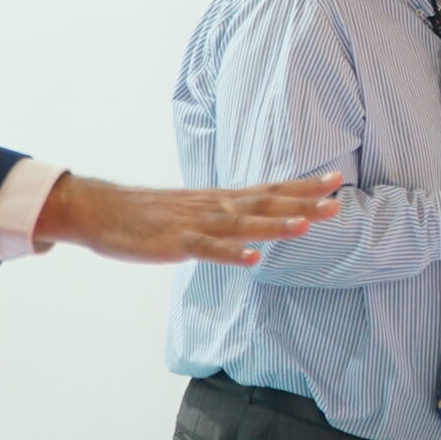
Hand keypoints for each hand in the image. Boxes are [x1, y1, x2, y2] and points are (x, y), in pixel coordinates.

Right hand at [35, 173, 342, 265]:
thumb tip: (258, 221)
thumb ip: (228, 215)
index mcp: (222, 200)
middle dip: (303, 203)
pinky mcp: (176, 243)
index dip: (304, 187)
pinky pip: (208, 250)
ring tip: (306, 226)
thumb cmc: (151, 214)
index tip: (338, 180)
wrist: (103, 209)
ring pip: (242, 225)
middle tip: (337, 201)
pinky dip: (231, 254)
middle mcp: (216, 207)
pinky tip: (254, 259)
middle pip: (265, 204)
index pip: (271, 190)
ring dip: (275, 227)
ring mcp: (196, 224)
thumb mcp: (197, 210)